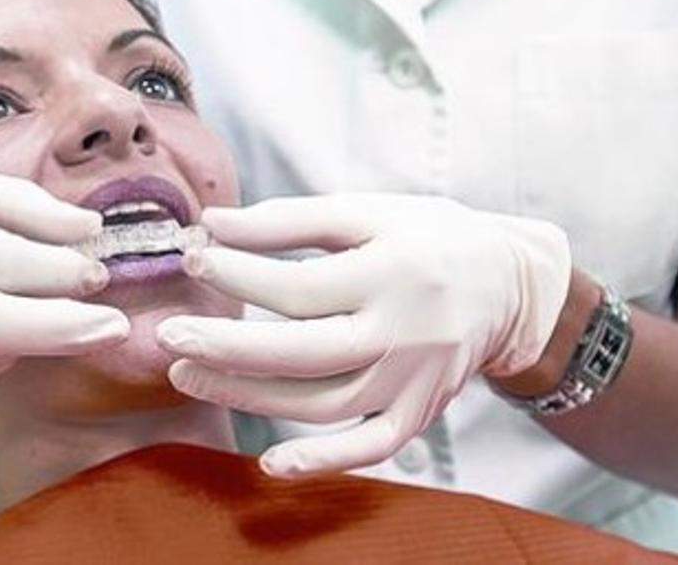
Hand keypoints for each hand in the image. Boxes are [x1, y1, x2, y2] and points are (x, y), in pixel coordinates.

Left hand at [155, 193, 569, 476]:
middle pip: (304, 352)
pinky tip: (271, 464)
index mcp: (393, 272)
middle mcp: (405, 332)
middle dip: (227, 348)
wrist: (510, 285)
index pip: (300, 287)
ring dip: (249, 397)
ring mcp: (414, 380)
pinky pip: (370, 448)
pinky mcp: (419, 412)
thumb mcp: (367, 212)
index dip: (239, 274)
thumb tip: (212, 223)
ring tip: (187, 376)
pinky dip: (323, 461)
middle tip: (167, 337)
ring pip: (324, 403)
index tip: (191, 256)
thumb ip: (288, 219)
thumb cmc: (426, 237)